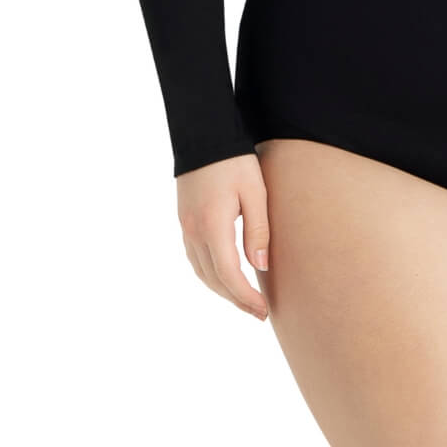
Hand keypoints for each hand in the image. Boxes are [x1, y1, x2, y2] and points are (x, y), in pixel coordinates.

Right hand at [177, 153, 270, 320]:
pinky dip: (210, 274)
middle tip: (258, 312)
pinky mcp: (184, 220)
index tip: (262, 311)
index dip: (245, 298)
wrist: (203, 134)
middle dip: (235, 299)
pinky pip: (195, 258)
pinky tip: (224, 275)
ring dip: (222, 290)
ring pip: (201, 272)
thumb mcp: (255, 191)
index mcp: (212, 226)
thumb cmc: (235, 161)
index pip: (228, 275)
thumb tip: (261, 266)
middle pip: (213, 279)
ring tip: (244, 299)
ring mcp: (186, 227)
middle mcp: (194, 232)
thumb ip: (258, 229)